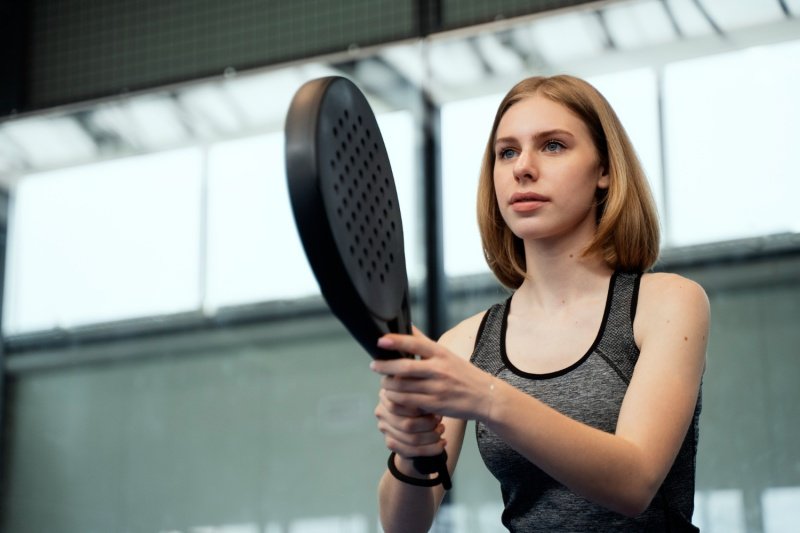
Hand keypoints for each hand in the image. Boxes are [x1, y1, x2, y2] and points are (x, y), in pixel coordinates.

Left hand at [371, 326, 494, 425]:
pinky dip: (397, 399)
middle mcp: (439, 369)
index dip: (396, 341)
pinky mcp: (435, 404)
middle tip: (374, 365)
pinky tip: (393, 396)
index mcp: (441, 353)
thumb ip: (424, 342)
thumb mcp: (446, 354)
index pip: (415, 344)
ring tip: (384, 382)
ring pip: (404, 386)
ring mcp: (437, 388)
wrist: (486, 397)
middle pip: (405, 367)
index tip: (380, 340)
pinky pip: (409, 402)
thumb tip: (406, 324)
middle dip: (385, 366)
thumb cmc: (463, 373)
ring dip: (388, 384)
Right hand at [374, 391, 445, 458]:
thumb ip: (422, 394)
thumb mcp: (420, 392)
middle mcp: (381, 412)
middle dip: (428, 424)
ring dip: (432, 437)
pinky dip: (431, 449)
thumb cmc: (419, 401)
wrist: (412, 417)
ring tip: (442, 430)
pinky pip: (412, 451)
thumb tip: (432, 400)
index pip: (404, 405)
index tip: (436, 408)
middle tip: (440, 420)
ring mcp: (384, 429)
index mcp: (387, 395)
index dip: (422, 408)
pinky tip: (441, 444)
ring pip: (412, 439)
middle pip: (408, 424)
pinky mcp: (390, 443)